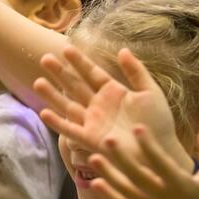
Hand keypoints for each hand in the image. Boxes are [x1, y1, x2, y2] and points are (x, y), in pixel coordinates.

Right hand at [37, 46, 185, 163]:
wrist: (160, 151)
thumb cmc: (158, 123)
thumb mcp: (150, 92)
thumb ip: (136, 71)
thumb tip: (122, 50)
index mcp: (113, 92)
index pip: (92, 73)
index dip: (79, 61)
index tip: (66, 48)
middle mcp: (99, 106)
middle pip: (75, 86)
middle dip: (60, 73)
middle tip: (45, 58)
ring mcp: (93, 122)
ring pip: (68, 106)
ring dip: (53, 95)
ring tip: (38, 82)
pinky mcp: (91, 139)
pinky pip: (70, 130)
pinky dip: (57, 123)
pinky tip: (44, 113)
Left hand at [88, 128, 198, 198]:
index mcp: (182, 187)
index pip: (162, 164)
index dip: (149, 146)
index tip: (137, 128)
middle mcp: (163, 198)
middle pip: (138, 177)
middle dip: (122, 159)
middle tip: (107, 139)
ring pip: (126, 191)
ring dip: (109, 175)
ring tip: (92, 158)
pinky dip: (110, 196)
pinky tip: (95, 183)